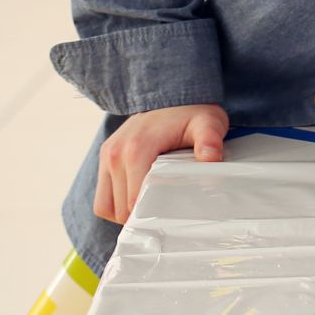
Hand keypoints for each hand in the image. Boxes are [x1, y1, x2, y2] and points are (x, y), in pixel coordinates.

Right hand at [94, 103, 227, 223]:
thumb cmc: (192, 112)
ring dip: (124, 215)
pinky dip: (115, 205)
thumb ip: (209, 141)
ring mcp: (107, 156)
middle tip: (164, 220)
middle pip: (120, 208)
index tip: (169, 221)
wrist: (172, 92)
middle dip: (140, 218)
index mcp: (137, 150)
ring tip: (149, 212)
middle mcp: (116, 154)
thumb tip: (212, 159)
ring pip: (105, 206)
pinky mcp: (105, 157)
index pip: (134, 201)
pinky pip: (102, 196)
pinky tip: (138, 201)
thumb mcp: (208, 123)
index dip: (151, 216)